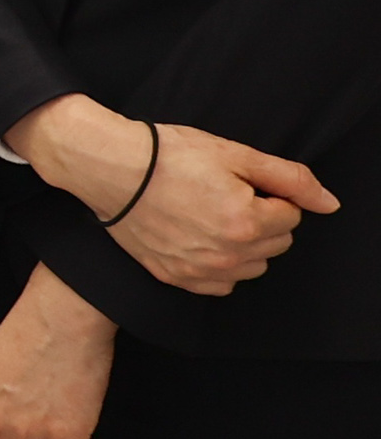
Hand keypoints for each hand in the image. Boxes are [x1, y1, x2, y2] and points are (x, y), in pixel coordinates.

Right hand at [6, 94, 331, 293]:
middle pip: (276, 243)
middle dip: (262, 220)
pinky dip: (219, 265)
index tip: (240, 182)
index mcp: (247, 221)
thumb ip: (291, 179)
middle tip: (224, 195)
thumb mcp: (236, 154)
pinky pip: (221, 284)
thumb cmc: (168, 156)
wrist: (110, 168)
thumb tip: (328, 204)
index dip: (269, 195)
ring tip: (211, 216)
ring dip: (244, 245)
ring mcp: (201, 269)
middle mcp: (227, 254)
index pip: (291, 216)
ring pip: (253, 266)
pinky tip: (199, 238)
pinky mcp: (177, 277)